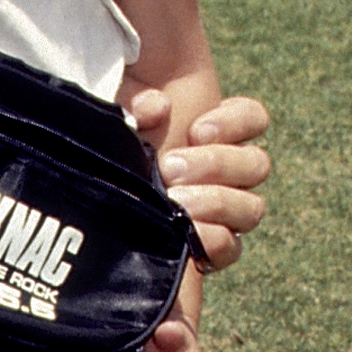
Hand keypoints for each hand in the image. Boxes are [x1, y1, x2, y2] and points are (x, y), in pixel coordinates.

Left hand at [129, 90, 270, 270]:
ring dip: (216, 202)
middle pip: (256, 165)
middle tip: (171, 166)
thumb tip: (155, 107)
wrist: (95, 206)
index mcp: (216, 137)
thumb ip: (142, 102)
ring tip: (175, 200)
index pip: (253, 119)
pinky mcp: (209, 249)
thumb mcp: (125, 119)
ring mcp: (224, 215)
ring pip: (251, 207)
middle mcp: (228, 176)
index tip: (197, 130)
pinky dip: (212, 240)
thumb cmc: (117, 153)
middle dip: (216, 163)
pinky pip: (230, 247)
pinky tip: (185, 232)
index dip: (236, 122)